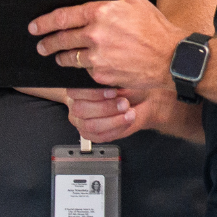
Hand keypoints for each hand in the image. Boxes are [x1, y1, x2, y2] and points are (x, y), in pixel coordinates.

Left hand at [31, 0, 183, 90]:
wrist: (171, 58)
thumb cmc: (156, 29)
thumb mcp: (136, 0)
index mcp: (101, 12)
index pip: (63, 16)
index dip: (45, 22)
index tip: (35, 26)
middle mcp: (96, 34)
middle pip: (61, 39)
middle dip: (47, 42)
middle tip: (41, 44)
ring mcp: (98, 57)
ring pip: (69, 57)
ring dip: (60, 57)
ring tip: (58, 56)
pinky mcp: (102, 75)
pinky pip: (84, 71)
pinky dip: (83, 68)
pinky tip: (85, 65)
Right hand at [46, 84, 170, 141]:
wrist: (141, 102)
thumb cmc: (129, 89)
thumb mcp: (121, 80)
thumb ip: (110, 82)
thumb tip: (106, 81)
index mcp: (79, 88)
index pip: (75, 91)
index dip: (94, 93)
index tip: (113, 92)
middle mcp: (77, 104)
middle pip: (81, 109)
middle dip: (106, 108)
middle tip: (124, 104)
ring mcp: (82, 122)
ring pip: (91, 125)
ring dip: (113, 120)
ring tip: (129, 114)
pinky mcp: (91, 135)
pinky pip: (100, 136)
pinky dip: (116, 129)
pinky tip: (126, 121)